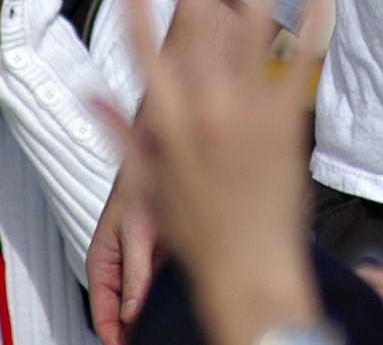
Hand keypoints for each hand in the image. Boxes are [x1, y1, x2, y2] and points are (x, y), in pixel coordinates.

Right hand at [86, 180, 163, 344]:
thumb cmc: (139, 186)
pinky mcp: (156, 254)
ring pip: (140, 299)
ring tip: (162, 326)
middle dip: (132, 329)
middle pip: (121, 310)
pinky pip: (157, 283)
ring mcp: (137, 260)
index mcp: (102, 262)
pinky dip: (164, 293)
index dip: (113, 336)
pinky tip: (178, 299)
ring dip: (149, 311)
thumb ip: (135, 272)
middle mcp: (118, 264)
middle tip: (149, 340)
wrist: (159, 159)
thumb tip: (130, 311)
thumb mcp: (137, 232)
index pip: (101, 313)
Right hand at [95, 0, 323, 344]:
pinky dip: (311, 26)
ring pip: (256, 32)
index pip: (147, 53)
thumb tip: (96, 96)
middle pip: (202, 28)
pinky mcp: (288, 121)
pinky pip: (302, 63)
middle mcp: (207, 111)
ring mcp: (250, 112)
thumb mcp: (147, 182)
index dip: (137, 9)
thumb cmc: (198, 231)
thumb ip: (123, 132)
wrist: (248, 271)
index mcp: (170, 125)